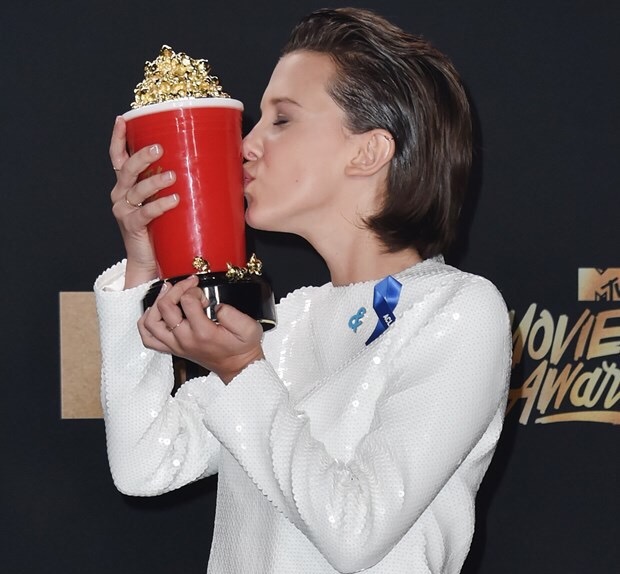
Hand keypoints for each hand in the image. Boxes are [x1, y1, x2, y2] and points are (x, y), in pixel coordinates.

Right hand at [109, 116, 178, 287]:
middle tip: (160, 148)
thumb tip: (203, 166)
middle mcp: (121, 194)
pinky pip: (146, 212)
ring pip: (136, 188)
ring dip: (155, 180)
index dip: (118, 138)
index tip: (123, 119)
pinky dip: (160, 205)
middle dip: (142, 156)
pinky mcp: (132, 226)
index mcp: (126, 185)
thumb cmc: (161, 229)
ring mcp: (124, 210)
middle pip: (127, 168)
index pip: (118, 157)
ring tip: (173, 176)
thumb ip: (172, 186)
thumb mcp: (164, 202)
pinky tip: (174, 200)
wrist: (149, 262)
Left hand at [138, 275, 264, 382]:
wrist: (238, 367)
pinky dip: (147, 323)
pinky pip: (148, 338)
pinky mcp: (172, 348)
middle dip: (175, 289)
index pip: (187, 301)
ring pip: (150, 322)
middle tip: (186, 285)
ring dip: (156, 304)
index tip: (202, 292)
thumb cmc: (242, 347)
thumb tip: (215, 304)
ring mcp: (176, 345)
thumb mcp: (249, 328)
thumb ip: (233, 314)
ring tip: (168, 293)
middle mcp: (185, 340)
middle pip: (165, 307)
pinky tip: (156, 312)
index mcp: (203, 333)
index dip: (194, 290)